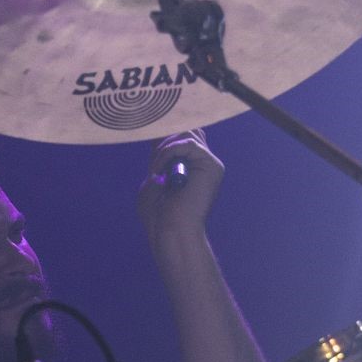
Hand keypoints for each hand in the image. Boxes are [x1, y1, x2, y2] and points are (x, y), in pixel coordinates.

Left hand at [137, 129, 223, 247]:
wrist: (171, 232)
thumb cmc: (159, 215)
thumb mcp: (154, 180)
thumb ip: (159, 158)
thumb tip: (158, 136)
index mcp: (192, 168)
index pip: (181, 137)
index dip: (163, 139)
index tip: (148, 152)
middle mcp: (204, 164)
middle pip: (188, 129)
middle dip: (164, 140)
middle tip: (153, 163)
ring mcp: (210, 164)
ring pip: (187, 133)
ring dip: (164, 148)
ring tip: (156, 171)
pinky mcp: (212, 166)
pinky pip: (187, 143)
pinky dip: (168, 153)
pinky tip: (160, 172)